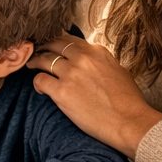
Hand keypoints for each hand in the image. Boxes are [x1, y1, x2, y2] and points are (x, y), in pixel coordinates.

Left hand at [28, 36, 161, 155]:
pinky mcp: (62, 92)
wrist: (130, 122)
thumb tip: (92, 61)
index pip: (70, 40)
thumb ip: (102, 62)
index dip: (58, 41)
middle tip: (36, 51)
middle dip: (44, 46)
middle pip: (54, 45)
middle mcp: (83, 58)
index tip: (52, 45)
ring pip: (44, 60)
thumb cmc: (128, 101)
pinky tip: (39, 88)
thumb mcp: (119, 71)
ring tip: (31, 65)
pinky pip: (40, 81)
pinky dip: (37, 83)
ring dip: (35, 62)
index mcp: (97, 52)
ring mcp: (71, 74)